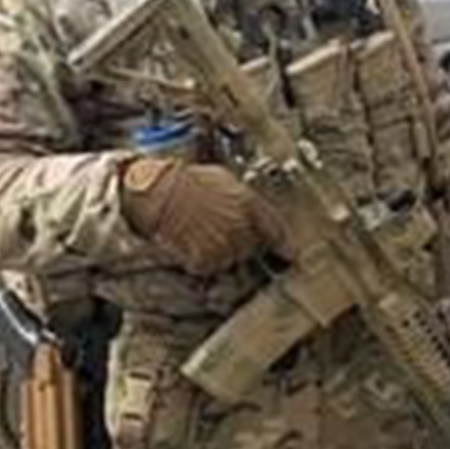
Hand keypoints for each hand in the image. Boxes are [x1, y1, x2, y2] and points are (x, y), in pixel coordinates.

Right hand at [120, 158, 280, 277]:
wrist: (162, 192)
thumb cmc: (190, 181)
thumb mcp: (226, 181)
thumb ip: (246, 200)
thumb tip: (251, 211)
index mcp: (251, 206)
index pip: (277, 233)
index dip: (283, 246)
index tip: (287, 254)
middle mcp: (243, 229)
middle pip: (253, 248)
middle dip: (243, 244)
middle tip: (222, 232)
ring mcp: (225, 246)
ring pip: (232, 260)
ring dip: (223, 253)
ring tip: (204, 235)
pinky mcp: (206, 261)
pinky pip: (210, 267)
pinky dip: (202, 261)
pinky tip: (192, 244)